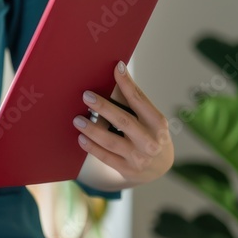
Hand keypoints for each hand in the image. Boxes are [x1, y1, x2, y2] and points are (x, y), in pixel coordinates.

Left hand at [73, 60, 173, 186]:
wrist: (160, 168)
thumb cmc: (150, 135)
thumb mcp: (150, 120)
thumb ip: (134, 103)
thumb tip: (115, 74)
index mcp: (157, 123)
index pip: (140, 101)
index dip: (128, 84)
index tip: (116, 67)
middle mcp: (150, 141)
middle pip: (124, 121)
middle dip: (104, 107)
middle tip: (86, 96)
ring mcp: (139, 157)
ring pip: (111, 141)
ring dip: (92, 129)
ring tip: (77, 119)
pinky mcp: (127, 169)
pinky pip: (106, 157)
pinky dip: (92, 147)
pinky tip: (80, 138)